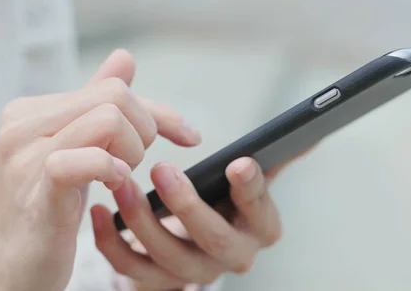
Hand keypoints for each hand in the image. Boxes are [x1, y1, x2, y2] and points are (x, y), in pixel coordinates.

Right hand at [0, 50, 200, 290]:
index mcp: (33, 109)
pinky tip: (114, 185)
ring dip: (133, 152)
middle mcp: (23, 122)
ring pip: (110, 118)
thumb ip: (95, 104)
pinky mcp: (38, 188)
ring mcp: (26, 154)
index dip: (160, 113)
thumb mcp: (73, 149)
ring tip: (119, 177)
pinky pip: (90, 159)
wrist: (9, 268)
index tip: (190, 137)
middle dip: (146, 131)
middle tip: (134, 164)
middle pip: (117, 96)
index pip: (114, 88)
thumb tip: (125, 58)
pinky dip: (113, 170)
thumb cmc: (46, 208)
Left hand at [90, 148, 312, 289]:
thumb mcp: (249, 179)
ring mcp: (197, 273)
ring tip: (121, 182)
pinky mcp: (161, 283)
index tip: (237, 163)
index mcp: (261, 226)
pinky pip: (134, 270)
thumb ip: (274, 156)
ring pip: (171, 258)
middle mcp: (235, 255)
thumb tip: (310, 134)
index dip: (250, 187)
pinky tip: (100, 211)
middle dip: (188, 206)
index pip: (259, 206)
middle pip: (215, 239)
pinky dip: (113, 244)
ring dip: (142, 221)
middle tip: (163, 169)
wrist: (197, 239)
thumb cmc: (225, 200)